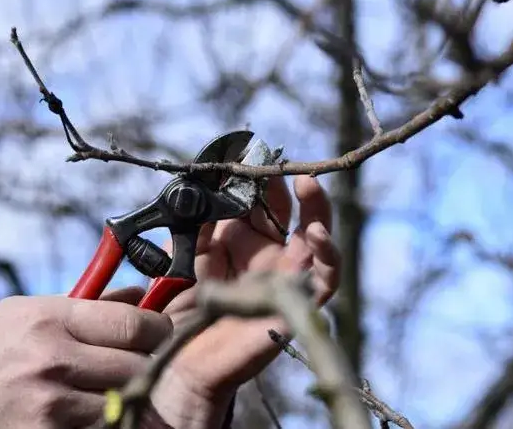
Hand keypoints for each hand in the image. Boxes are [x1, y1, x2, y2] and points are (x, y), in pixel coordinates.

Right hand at [0, 289, 171, 428]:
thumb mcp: (22, 314)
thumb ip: (84, 306)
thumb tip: (140, 296)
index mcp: (48, 320)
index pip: (134, 324)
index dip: (159, 329)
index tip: (160, 332)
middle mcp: (52, 360)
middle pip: (139, 365)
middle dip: (147, 364)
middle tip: (142, 363)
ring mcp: (51, 405)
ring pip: (126, 401)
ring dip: (128, 395)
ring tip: (111, 386)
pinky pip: (101, 426)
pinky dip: (104, 419)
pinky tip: (88, 408)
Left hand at [150, 175, 339, 427]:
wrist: (184, 359)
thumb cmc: (185, 308)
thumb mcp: (185, 255)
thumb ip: (196, 223)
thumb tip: (204, 185)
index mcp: (243, 241)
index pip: (259, 200)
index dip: (256, 178)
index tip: (247, 153)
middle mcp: (270, 255)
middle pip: (291, 212)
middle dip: (285, 185)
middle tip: (275, 163)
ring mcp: (287, 278)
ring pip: (319, 238)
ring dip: (318, 209)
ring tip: (306, 183)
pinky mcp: (298, 304)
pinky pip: (326, 280)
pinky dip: (329, 256)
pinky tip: (318, 235)